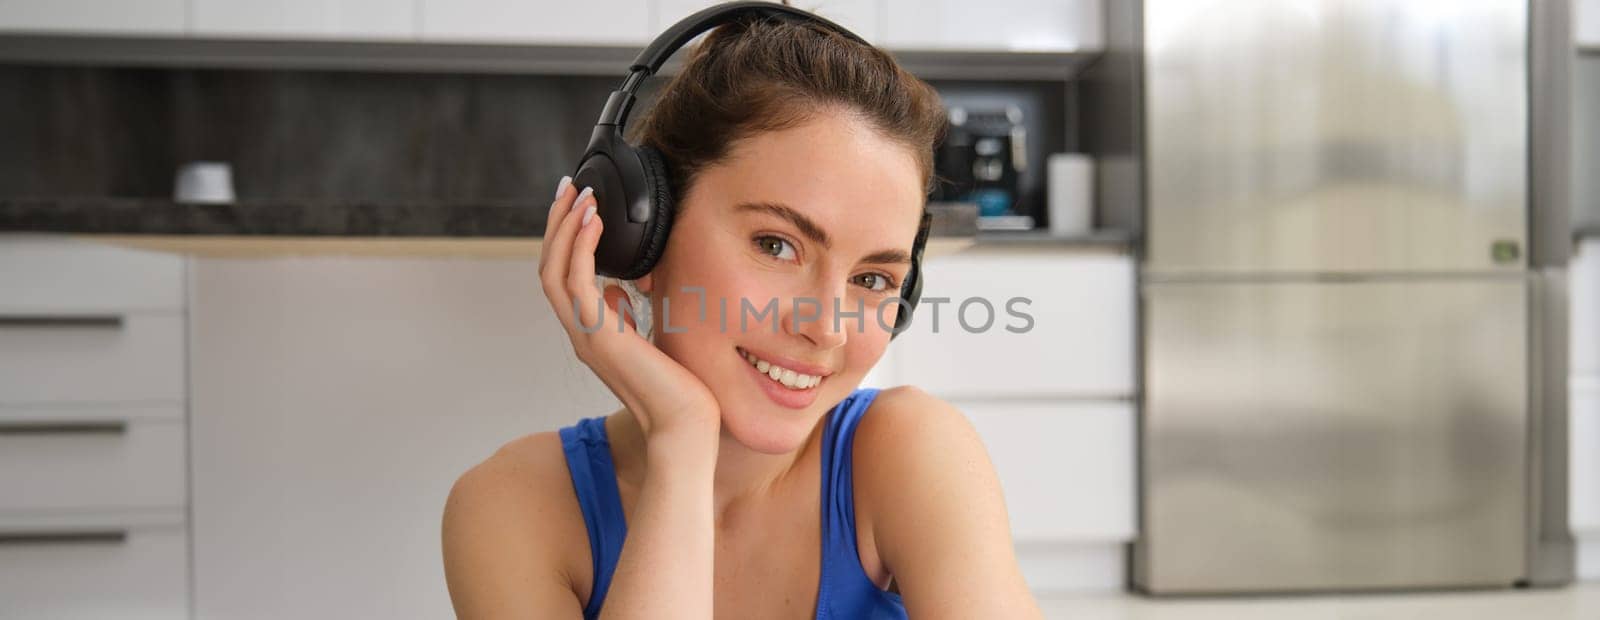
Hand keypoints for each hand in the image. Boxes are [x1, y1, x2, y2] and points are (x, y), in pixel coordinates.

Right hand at [539, 177, 720, 449]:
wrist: (685, 425)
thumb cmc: (679, 390)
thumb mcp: (650, 341)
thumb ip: (626, 317)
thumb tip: (617, 290)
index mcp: (590, 335)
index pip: (563, 279)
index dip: (565, 240)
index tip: (578, 206)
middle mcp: (581, 334)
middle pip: (549, 268)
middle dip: (558, 224)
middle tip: (569, 187)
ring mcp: (585, 336)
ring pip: (555, 271)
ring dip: (566, 228)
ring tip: (582, 196)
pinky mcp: (599, 336)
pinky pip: (577, 281)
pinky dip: (581, 246)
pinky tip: (594, 221)